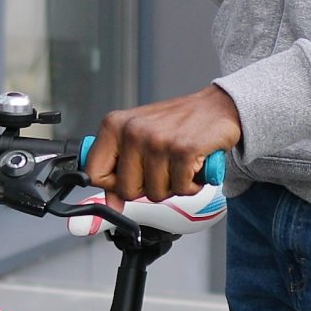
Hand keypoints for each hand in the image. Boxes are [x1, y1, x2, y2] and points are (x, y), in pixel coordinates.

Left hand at [84, 85, 241, 205]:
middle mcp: (133, 131)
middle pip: (127, 190)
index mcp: (114, 125)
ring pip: (156, 193)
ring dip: (173, 186)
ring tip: (178, 163)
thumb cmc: (177, 123)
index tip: (128, 178)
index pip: (94, 172)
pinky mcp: (184, 151)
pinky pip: (181, 190)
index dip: (112, 185)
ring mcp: (158, 141)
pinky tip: (193, 165)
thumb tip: (111, 203)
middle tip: (162, 168)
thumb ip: (120, 169)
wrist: (216, 107)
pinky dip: (191, 185)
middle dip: (148, 187)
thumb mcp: (139, 139)